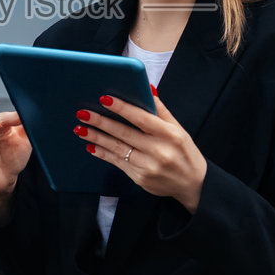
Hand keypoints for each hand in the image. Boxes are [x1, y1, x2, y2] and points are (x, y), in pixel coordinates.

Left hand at [79, 89, 207, 212]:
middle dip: (101, 122)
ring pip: (117, 149)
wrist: (193, 185)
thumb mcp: (178, 129)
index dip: (122, 108)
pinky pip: (117, 163)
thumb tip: (147, 89)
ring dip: (97, 138)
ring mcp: (148, 167)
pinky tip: (91, 146)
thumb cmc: (184, 152)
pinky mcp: (140, 179)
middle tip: (83, 113)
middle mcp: (159, 151)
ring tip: (80, 129)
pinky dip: (103, 153)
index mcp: (170, 135)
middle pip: (125, 133)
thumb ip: (160, 111)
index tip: (104, 98)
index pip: (142, 118)